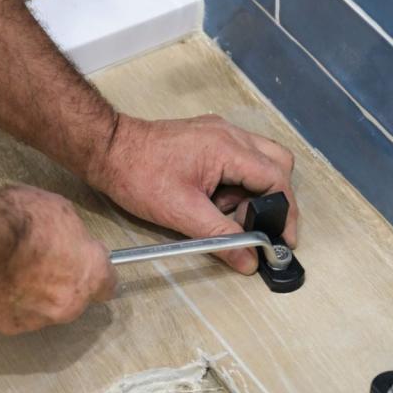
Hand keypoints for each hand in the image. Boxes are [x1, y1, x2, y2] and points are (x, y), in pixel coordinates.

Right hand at [0, 186, 116, 333]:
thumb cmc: (19, 222)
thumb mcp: (61, 211)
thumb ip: (73, 236)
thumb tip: (69, 240)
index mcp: (91, 273)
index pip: (108, 285)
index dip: (95, 272)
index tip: (85, 264)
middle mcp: (70, 303)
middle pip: (74, 299)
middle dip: (61, 283)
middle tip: (42, 260)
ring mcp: (40, 318)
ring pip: (44, 310)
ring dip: (34, 294)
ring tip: (14, 270)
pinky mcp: (10, 325)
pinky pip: (15, 315)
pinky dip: (8, 303)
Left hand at [90, 114, 297, 273]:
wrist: (107, 149)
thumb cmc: (137, 175)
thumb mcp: (182, 213)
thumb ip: (221, 237)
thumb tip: (249, 260)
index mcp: (228, 148)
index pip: (277, 180)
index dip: (285, 213)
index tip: (283, 240)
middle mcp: (230, 134)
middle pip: (277, 165)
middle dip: (274, 199)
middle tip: (255, 226)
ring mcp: (219, 132)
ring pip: (259, 161)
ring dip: (252, 191)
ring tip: (224, 212)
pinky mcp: (207, 137)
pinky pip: (238, 158)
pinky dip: (235, 182)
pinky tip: (213, 200)